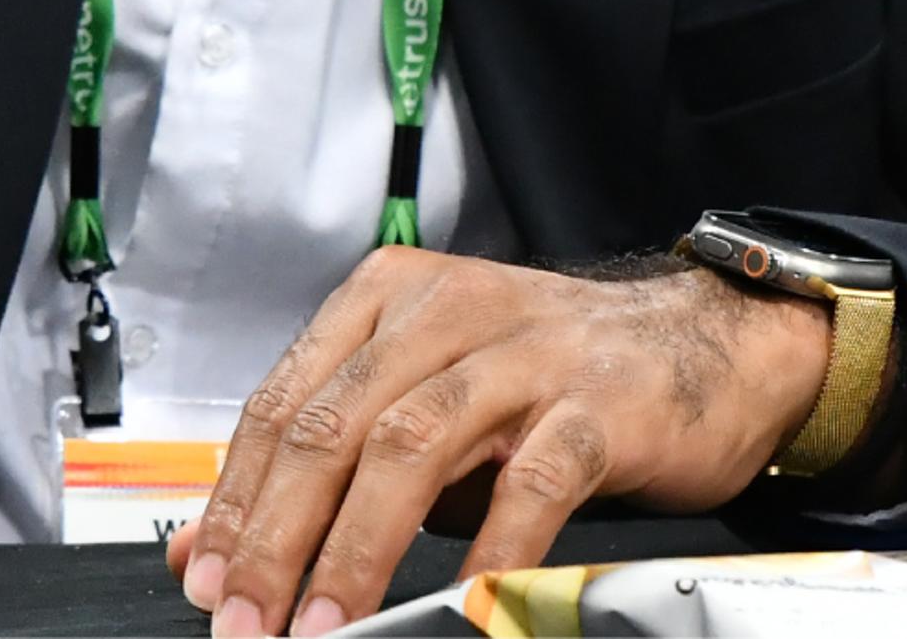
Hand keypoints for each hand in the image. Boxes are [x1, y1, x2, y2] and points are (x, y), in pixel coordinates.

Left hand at [162, 250, 829, 637]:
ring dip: (356, 551)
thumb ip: (327, 465)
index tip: (203, 577)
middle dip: (276, 538)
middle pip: (329, 428)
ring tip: (326, 625)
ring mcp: (521, 355)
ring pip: (409, 448)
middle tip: (246, 616)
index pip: (281, 403)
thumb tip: (214, 546)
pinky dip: (489, 549)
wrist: (702, 339)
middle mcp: (442, 315)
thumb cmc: (549, 375)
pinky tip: (464, 601)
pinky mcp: (597, 405)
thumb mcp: (424, 401)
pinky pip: (530, 482)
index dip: (235, 500)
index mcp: (383, 300)